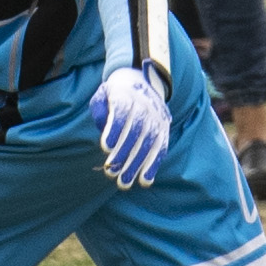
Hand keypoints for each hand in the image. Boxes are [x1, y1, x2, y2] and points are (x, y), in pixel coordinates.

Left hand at [87, 65, 171, 189]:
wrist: (142, 82)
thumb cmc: (115, 95)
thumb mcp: (103, 95)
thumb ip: (100, 110)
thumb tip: (103, 129)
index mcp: (127, 93)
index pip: (122, 111)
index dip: (114, 129)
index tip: (105, 148)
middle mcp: (145, 105)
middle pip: (135, 130)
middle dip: (123, 153)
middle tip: (110, 173)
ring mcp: (157, 117)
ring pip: (149, 142)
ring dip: (136, 164)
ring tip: (123, 182)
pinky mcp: (164, 128)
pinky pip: (160, 148)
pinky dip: (153, 165)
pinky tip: (144, 181)